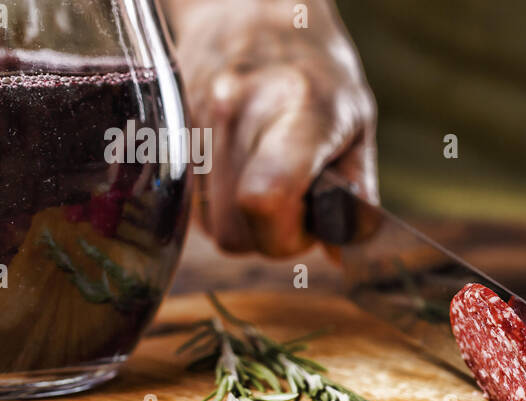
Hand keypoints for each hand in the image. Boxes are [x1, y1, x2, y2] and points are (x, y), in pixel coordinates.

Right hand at [169, 0, 376, 256]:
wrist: (250, 13)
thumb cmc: (317, 73)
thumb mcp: (358, 126)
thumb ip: (357, 194)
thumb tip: (344, 251)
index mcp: (296, 110)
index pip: (266, 198)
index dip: (287, 234)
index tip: (309, 220)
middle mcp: (236, 111)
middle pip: (236, 232)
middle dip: (271, 235)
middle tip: (296, 200)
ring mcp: (194, 120)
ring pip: (210, 226)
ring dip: (245, 223)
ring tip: (269, 180)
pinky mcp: (167, 132)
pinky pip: (193, 206)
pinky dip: (221, 206)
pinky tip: (242, 172)